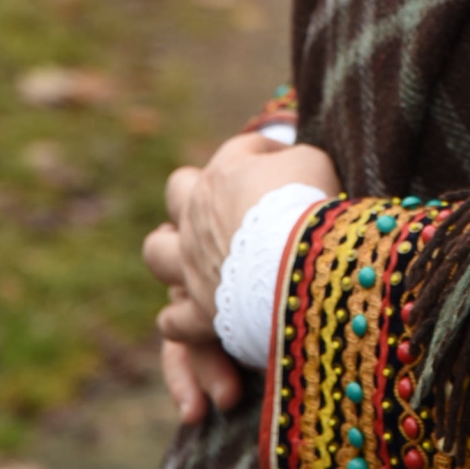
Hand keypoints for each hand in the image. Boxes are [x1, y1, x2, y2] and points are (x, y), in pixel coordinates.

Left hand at [142, 131, 340, 419]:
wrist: (295, 262)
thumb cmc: (306, 204)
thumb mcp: (312, 161)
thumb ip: (294, 159)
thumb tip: (290, 165)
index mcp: (227, 171)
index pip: (243, 150)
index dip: (268, 153)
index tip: (290, 165)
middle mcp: (199, 212)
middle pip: (178, 190)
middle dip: (194, 193)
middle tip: (224, 205)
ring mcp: (191, 261)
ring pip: (157, 249)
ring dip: (170, 250)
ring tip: (190, 255)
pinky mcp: (197, 309)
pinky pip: (174, 319)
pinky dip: (182, 318)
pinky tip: (197, 315)